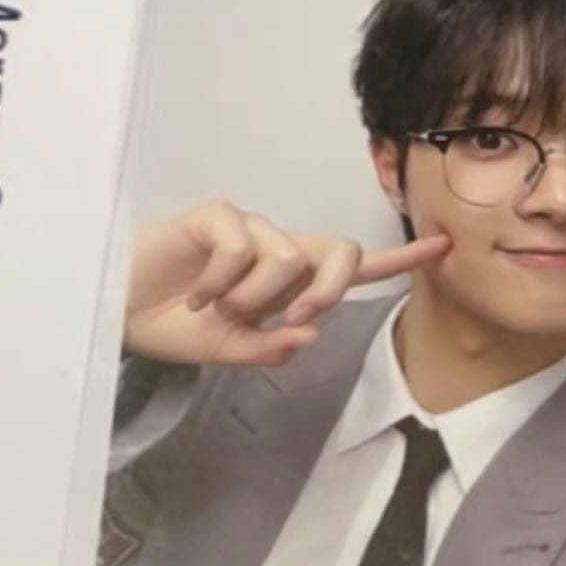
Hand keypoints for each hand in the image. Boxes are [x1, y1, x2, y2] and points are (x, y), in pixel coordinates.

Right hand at [123, 200, 451, 365]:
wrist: (121, 309)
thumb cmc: (176, 324)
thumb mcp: (229, 350)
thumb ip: (269, 347)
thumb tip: (310, 331)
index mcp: (290, 281)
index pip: (352, 267)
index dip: (399, 259)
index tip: (444, 246)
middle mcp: (278, 249)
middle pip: (339, 248)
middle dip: (330, 287)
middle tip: (293, 317)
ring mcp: (249, 228)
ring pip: (286, 256)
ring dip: (252, 297)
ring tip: (214, 309)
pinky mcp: (217, 215)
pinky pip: (241, 244)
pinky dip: (221, 280)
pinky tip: (196, 293)